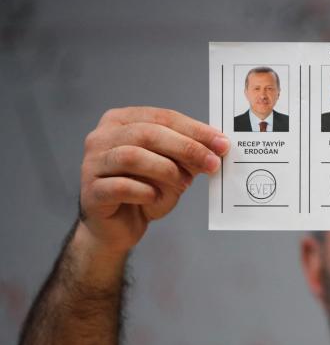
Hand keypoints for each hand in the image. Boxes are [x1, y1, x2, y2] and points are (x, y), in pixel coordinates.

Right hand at [79, 107, 228, 252]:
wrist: (119, 227)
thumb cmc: (145, 190)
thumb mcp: (174, 168)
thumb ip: (189, 155)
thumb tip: (217, 145)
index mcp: (122, 121)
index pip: (163, 117)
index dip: (195, 129)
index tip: (222, 143)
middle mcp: (102, 137)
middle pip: (148, 133)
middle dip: (186, 148)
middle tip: (212, 163)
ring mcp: (92, 163)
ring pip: (132, 156)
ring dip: (166, 170)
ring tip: (184, 183)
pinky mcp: (91, 191)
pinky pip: (120, 186)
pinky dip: (145, 191)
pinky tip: (155, 197)